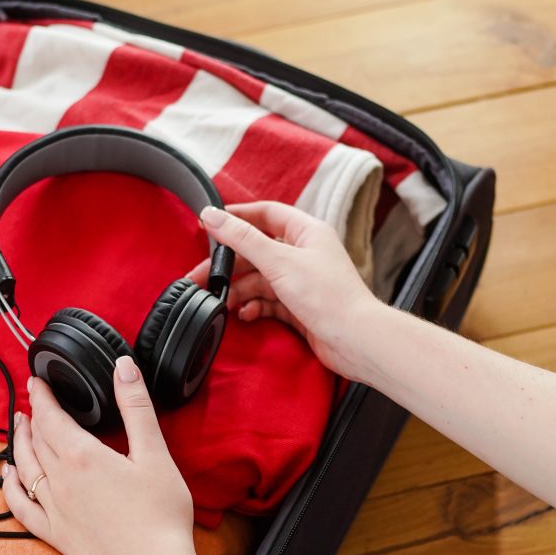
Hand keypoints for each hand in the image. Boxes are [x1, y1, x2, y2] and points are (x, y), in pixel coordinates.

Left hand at [3, 356, 229, 554]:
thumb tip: (124, 367)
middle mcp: (60, 480)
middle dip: (33, 416)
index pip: (51, 416)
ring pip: (26, 467)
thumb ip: (136, 407)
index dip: (42, 396)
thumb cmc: (160, 515)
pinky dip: (12, 487)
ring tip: (19, 427)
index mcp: (82, 456)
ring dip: (19, 443)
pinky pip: (22, 507)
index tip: (36, 381)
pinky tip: (11, 476)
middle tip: (33, 401)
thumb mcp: (155, 453)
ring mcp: (54, 508)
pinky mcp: (55, 533)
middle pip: (37, 439)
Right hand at [190, 201, 383, 381]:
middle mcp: (304, 253)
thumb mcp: (278, 261)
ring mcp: (301, 281)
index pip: (265, 214)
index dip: (236, 217)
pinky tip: (245, 314)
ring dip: (238, 290)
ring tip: (220, 301)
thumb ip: (242, 238)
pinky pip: (267, 301)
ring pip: (259, 279)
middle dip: (228, 264)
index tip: (208, 224)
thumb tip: (212, 215)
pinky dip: (253, 306)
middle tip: (200, 275)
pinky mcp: (298, 306)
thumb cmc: (328, 296)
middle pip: (256, 250)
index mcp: (306, 231)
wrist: (355, 340)